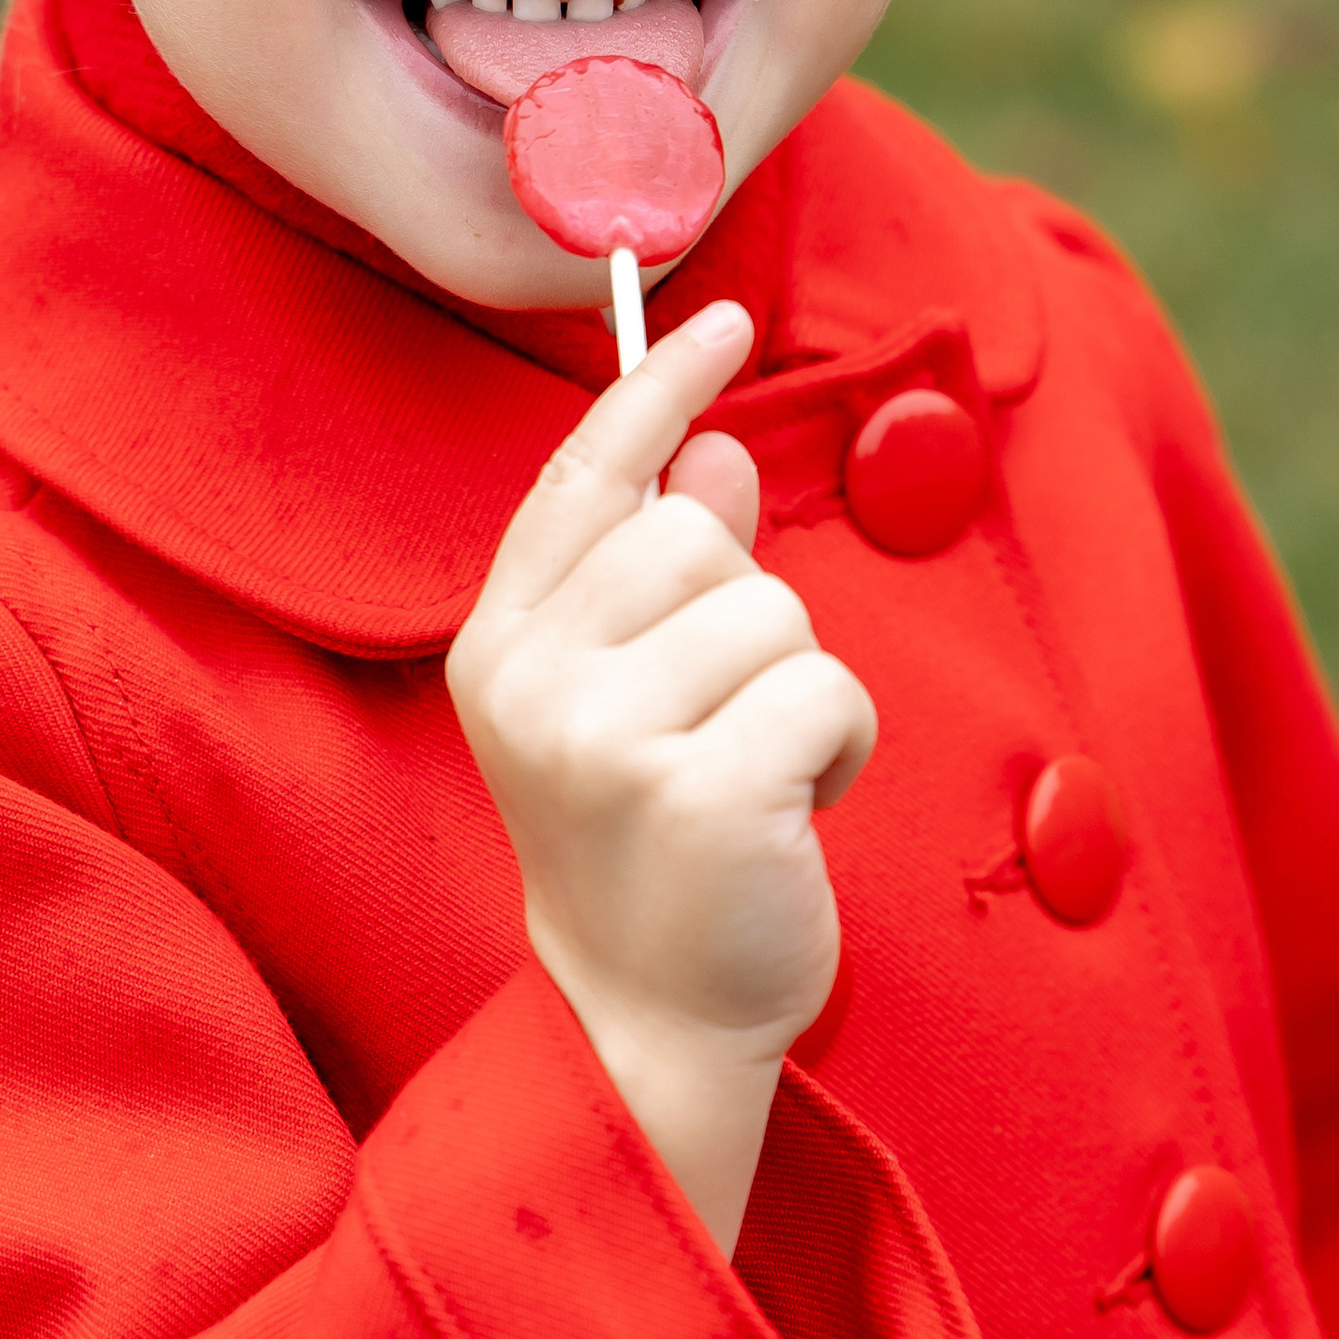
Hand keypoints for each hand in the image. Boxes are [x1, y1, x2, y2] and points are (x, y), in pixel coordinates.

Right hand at [447, 299, 875, 1258]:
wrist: (648, 1020)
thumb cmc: (651, 847)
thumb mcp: (634, 697)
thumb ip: (662, 571)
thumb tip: (714, 449)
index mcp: (499, 647)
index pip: (581, 479)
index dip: (656, 389)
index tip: (718, 317)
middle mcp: (534, 684)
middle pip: (700, 542)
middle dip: (749, 620)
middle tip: (721, 727)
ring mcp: (608, 740)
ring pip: (776, 613)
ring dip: (799, 693)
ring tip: (751, 781)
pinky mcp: (701, 792)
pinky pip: (827, 688)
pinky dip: (839, 747)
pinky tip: (788, 815)